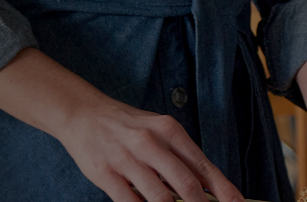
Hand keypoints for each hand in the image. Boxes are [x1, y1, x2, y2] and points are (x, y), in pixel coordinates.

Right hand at [54, 97, 245, 201]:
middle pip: (186, 184)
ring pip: (160, 198)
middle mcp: (150, 143)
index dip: (223, 189)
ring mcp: (127, 159)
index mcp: (169, 130)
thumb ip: (180, 156)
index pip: (203, 165)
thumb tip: (207, 187)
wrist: (84, 114)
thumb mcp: (158, 130)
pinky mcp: (106, 175)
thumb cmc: (127, 126)